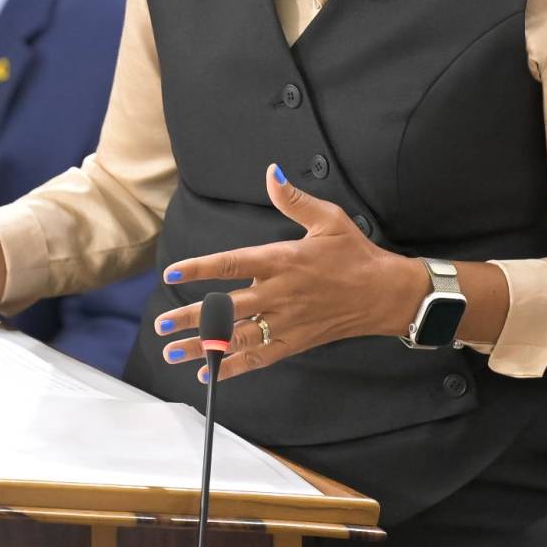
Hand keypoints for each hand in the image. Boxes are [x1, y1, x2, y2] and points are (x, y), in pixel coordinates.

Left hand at [152, 165, 423, 381]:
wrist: (384, 294)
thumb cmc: (355, 254)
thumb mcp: (329, 219)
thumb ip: (294, 199)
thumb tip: (272, 172)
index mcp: (283, 260)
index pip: (233, 263)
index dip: (200, 268)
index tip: (172, 274)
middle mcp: (279, 294)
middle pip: (227, 308)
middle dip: (191, 318)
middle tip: (162, 324)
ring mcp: (286, 321)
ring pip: (237, 338)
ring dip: (203, 346)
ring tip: (172, 352)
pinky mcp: (294, 342)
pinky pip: (258, 358)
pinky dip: (232, 368)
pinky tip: (208, 374)